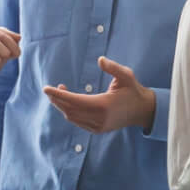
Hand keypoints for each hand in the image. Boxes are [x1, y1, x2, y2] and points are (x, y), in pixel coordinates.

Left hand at [42, 57, 157, 132]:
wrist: (142, 110)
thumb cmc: (133, 90)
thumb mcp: (126, 75)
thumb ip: (113, 68)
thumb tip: (100, 59)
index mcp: (103, 105)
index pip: (74, 101)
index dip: (58, 95)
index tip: (46, 88)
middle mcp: (99, 118)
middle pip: (69, 110)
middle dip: (57, 100)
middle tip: (49, 89)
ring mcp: (98, 126)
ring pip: (72, 117)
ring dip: (62, 106)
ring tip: (59, 92)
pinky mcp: (98, 130)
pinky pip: (78, 122)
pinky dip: (70, 112)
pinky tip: (69, 102)